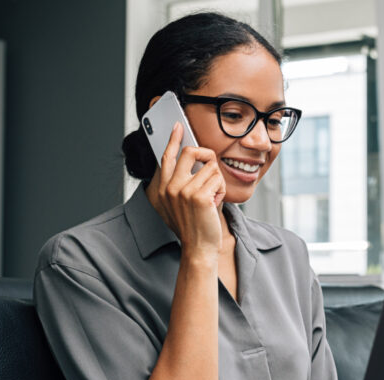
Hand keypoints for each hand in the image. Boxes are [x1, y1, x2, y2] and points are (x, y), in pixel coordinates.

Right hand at [149, 122, 227, 260]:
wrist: (198, 248)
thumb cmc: (192, 225)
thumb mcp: (177, 204)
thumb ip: (179, 183)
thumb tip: (191, 159)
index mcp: (162, 188)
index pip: (166, 156)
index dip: (173, 140)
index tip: (178, 127)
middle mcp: (170, 187)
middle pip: (191, 152)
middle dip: (206, 156)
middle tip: (210, 168)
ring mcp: (183, 191)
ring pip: (211, 168)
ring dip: (217, 182)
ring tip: (211, 198)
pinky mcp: (199, 197)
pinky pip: (218, 180)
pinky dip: (221, 191)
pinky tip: (215, 204)